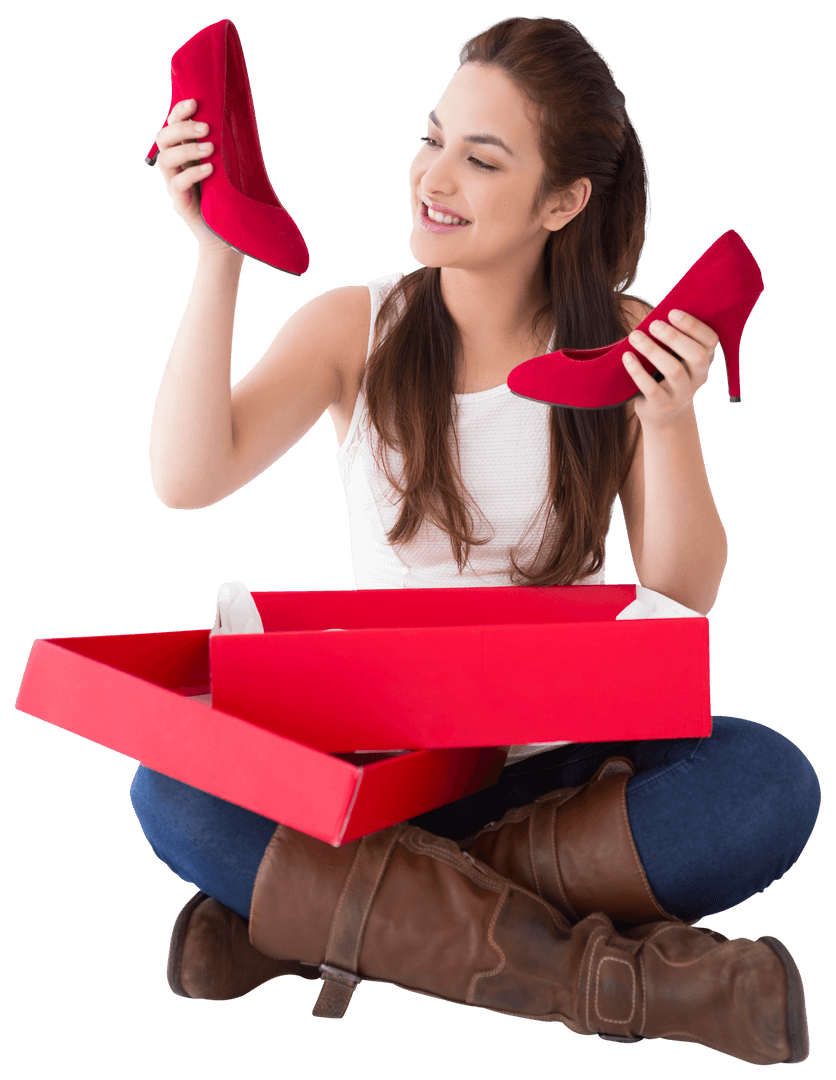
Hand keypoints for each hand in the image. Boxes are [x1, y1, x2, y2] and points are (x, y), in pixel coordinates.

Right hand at [153, 97, 235, 253]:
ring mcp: (174, 183)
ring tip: (211, 148)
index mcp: (184, 151)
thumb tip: (236, 117)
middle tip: (206, 128)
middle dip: (182, 128)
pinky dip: (192, 173)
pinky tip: (211, 170)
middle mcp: (175, 165)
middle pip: (163, 138)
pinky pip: (176, 184)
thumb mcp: (228, 166)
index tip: (195, 102)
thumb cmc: (229, 196)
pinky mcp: (180, 202)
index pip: (172, 124)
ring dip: (187, 149)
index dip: (179, 111)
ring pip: (165, 159)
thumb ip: (224, 146)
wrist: (227, 232)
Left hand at [622, 309, 719, 429]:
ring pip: (673, 370)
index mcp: (705, 361)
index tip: (672, 313)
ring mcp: (681, 394)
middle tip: (653, 324)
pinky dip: (637, 370)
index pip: (711, 341)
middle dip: (674, 337)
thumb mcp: (677, 359)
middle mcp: (698, 377)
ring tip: (635, 336)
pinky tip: (627, 356)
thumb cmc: (666, 376)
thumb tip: (656, 314)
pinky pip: (651, 387)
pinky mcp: (662, 405)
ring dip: (653, 350)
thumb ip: (673, 340)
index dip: (694, 326)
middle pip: (696, 355)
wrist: (664, 415)